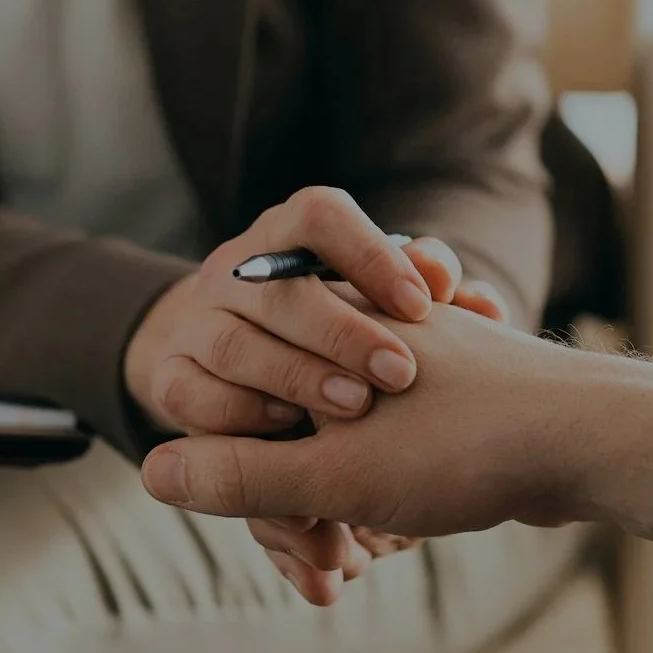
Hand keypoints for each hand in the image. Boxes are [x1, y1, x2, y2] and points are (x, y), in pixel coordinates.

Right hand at [125, 186, 505, 438]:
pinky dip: (242, 417)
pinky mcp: (169, 377)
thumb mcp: (377, 305)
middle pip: (279, 289)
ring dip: (297, 378)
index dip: (369, 255)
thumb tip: (483, 303)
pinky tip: (289, 436)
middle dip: (343, 332)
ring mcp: (196, 322)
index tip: (422, 304)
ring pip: (236, 344)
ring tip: (355, 409)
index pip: (319, 215)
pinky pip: (193, 396)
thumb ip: (428, 299)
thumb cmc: (332, 331)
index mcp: (289, 235)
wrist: (229, 364)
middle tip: (402, 373)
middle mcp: (237, 271)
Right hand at [142, 306, 652, 604]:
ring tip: (349, 571)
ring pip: (343, 454)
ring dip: (339, 518)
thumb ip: (243, 475)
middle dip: (298, 512)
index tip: (278, 525)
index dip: (241, 468)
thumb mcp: (333, 472)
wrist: (598, 443)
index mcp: (333, 330)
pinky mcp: (460, 408)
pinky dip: (382, 507)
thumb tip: (151, 471)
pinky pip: (391, 462)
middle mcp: (374, 336)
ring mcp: (421, 370)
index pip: (243, 394)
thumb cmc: (467, 445)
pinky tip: (392, 547)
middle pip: (291, 434)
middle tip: (327, 569)